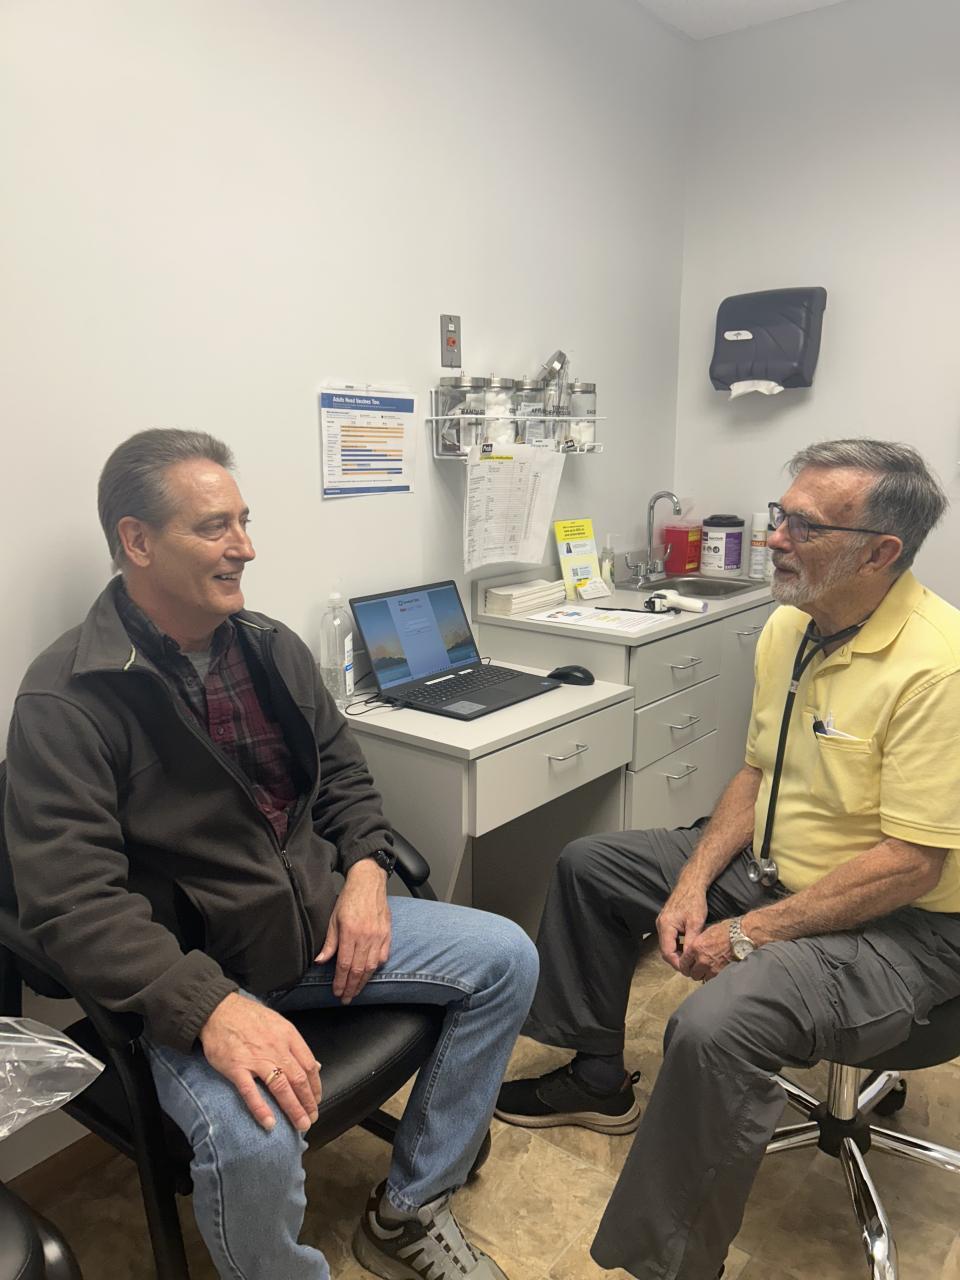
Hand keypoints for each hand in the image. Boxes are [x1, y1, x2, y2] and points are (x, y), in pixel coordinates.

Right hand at [199, 992, 321, 1131]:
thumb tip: (313, 1065)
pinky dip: (261, 1109)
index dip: (315, 1086)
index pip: (309, 1065)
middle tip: (311, 1118)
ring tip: (300, 1124)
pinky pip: (251, 1092)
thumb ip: (295, 1044)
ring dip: (293, 1109)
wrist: (218, 1010)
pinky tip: (269, 1123)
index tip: (316, 1100)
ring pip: (280, 1087)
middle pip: (298, 1079)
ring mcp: (256, 1059)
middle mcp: (276, 1048)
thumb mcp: (278, 1023)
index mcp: (288, 1036)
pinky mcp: (237, 1068)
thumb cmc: (249, 1017)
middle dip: (308, 1102)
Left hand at [315, 858, 390, 1001]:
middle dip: (351, 987)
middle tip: (345, 998)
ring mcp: (379, 936)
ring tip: (356, 991)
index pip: (345, 964)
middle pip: (359, 970)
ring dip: (363, 982)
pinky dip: (376, 968)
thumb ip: (329, 942)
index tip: (336, 992)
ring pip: (372, 966)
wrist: (369, 882)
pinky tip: (369, 974)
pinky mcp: (387, 934)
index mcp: (350, 932)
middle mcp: (366, 936)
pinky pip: (383, 956)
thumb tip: (320, 961)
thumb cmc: (349, 898)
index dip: (340, 981)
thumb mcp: (333, 918)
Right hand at [656, 884, 707, 971]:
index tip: (688, 969)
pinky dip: (676, 945)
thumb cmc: (694, 901)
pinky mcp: (665, 921)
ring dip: (677, 953)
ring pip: (666, 945)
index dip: (677, 963)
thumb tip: (691, 958)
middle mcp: (660, 925)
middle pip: (665, 950)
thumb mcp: (696, 923)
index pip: (667, 952)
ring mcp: (661, 923)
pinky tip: (687, 946)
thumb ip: (691, 941)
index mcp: (666, 925)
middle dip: (676, 960)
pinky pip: (668, 938)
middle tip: (690, 966)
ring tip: (690, 958)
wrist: (691, 884)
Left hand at [678, 920, 734, 981]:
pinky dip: (711, 976)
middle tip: (695, 969)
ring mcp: (712, 968)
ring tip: (705, 970)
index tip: (685, 966)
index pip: (683, 963)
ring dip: (702, 975)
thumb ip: (697, 943)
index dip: (683, 966)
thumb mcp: (706, 932)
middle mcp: (702, 959)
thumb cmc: (725, 930)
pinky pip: (712, 979)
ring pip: (701, 978)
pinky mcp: (721, 973)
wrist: (741, 937)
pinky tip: (713, 971)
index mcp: (696, 947)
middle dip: (692, 972)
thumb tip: (692, 949)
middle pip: (691, 974)